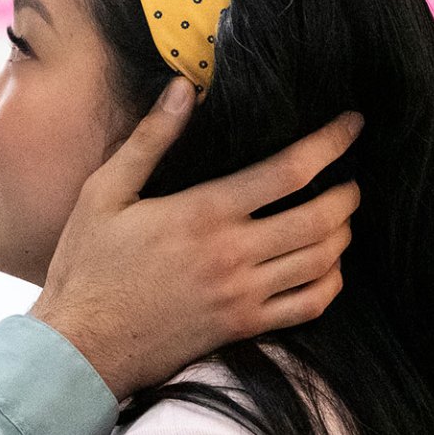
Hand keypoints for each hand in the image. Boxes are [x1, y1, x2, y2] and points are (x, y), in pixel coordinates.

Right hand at [28, 79, 360, 398]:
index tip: (351, 124)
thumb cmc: (88, 265)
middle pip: (320, 218)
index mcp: (203, 212)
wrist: (81, 346)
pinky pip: (309, 306)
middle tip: (350, 178)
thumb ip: (150, 139)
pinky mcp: (243, 328)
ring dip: (342, 234)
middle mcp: (232, 254)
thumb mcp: (105, 192)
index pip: (289, 171)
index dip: (330, 143)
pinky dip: (331, 283)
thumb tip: (183, 88)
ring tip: (340, 217)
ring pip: (322, 261)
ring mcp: (242, 295)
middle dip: (347, 193)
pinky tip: (326, 268)